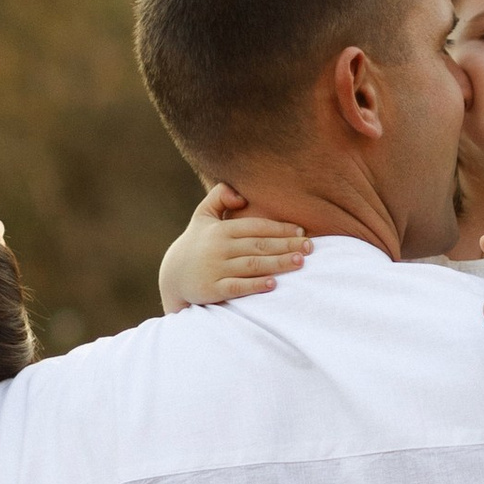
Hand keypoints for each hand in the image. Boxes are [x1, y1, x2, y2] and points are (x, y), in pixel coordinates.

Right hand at [160, 183, 313, 309]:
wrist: (172, 275)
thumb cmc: (195, 243)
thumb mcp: (202, 216)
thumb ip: (219, 197)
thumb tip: (240, 194)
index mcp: (220, 229)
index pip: (255, 227)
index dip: (280, 228)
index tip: (301, 231)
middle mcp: (218, 248)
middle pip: (259, 245)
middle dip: (286, 245)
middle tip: (310, 247)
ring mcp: (215, 269)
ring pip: (252, 265)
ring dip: (278, 263)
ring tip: (300, 262)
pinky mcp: (212, 289)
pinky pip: (237, 287)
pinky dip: (255, 285)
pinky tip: (273, 284)